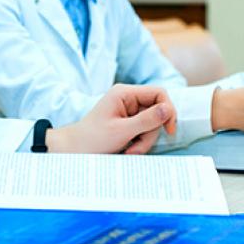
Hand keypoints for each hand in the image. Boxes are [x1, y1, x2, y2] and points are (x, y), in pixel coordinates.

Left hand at [47, 84, 176, 153]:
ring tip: (128, 150)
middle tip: (135, 147)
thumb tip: (169, 108)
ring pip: (152, 125)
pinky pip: (144, 132)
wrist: (74, 150)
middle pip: (157, 112)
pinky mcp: (128, 123)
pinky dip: (139, 143)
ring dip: (144, 141)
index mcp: (125, 93)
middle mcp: (128, 99)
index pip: (159, 93)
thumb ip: (147, 119)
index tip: (169, 130)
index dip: (168, 110)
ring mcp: (129, 111)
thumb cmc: (93, 139)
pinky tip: (127, 149)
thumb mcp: (122, 130)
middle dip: (150, 133)